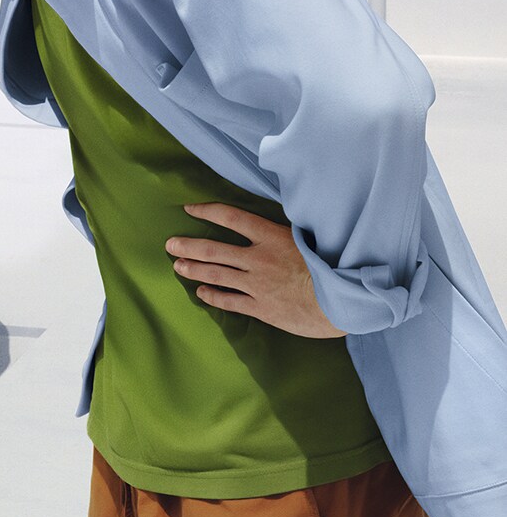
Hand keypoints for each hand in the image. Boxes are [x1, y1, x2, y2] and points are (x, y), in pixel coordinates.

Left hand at [165, 201, 347, 338]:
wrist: (345, 302)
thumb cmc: (335, 267)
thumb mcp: (311, 239)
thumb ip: (286, 233)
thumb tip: (271, 225)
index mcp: (272, 237)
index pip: (231, 218)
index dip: (208, 211)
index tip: (190, 208)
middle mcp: (258, 259)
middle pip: (213, 249)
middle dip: (189, 245)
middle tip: (170, 243)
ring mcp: (257, 284)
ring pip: (216, 274)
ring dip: (194, 269)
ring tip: (178, 266)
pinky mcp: (261, 307)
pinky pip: (229, 301)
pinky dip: (212, 296)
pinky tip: (201, 292)